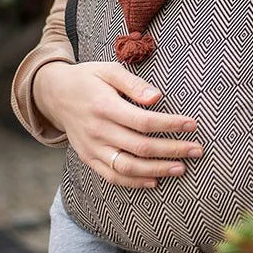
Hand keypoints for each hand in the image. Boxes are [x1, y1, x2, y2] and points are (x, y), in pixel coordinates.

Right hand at [34, 60, 202, 188]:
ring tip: (181, 168)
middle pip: (140, 147)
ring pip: (127, 167)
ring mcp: (92, 148)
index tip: (193, 125)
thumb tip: (157, 98)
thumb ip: (134, 84)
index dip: (170, 125)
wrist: (54, 94)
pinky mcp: (88, 158)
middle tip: (197, 150)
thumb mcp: (109, 70)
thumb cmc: (89, 78)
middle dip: (172, 150)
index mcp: (105, 107)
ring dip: (157, 170)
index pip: (144, 121)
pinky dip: (134, 182)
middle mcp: (98, 131)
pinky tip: (155, 181)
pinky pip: (112, 176)